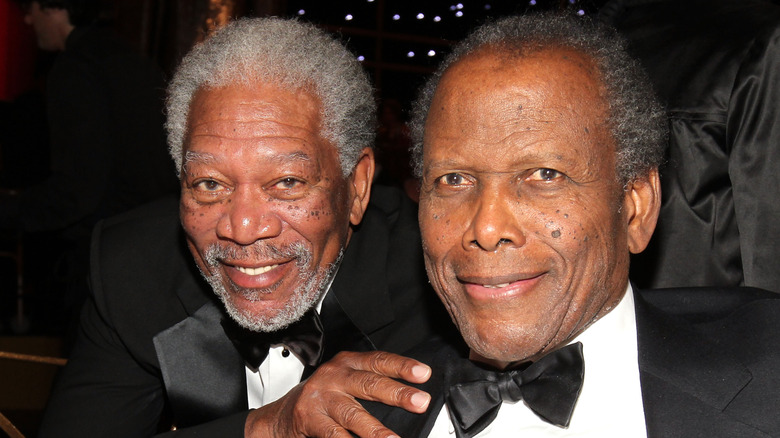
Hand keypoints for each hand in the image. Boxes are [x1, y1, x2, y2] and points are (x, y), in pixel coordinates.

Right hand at [244, 350, 431, 437]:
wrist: (280, 416)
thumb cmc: (322, 397)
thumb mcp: (344, 381)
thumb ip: (371, 383)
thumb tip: (410, 396)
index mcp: (347, 363)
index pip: (378, 361)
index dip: (401, 366)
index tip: (423, 374)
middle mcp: (334, 376)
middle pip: (369, 383)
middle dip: (397, 394)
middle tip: (420, 402)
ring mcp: (321, 398)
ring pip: (353, 414)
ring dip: (376, 430)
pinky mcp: (309, 420)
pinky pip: (334, 435)